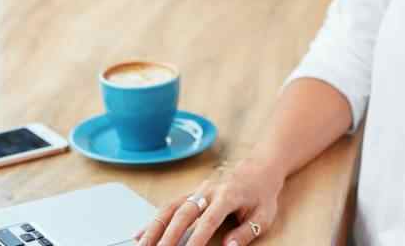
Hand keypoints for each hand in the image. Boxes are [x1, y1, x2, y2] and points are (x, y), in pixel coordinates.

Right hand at [133, 154, 284, 245]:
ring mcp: (198, 190)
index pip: (209, 219)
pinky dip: (154, 221)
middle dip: (168, 235)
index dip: (197, 237)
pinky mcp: (191, 192)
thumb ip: (246, 232)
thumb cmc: (262, 193)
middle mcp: (209, 191)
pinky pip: (169, 206)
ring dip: (154, 228)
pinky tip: (140, 235)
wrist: (260, 167)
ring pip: (170, 208)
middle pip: (184, 213)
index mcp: (228, 195)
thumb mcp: (264, 215)